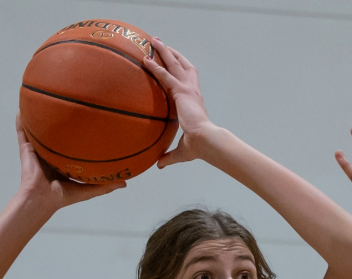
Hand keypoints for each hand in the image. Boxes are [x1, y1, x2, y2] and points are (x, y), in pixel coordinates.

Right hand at [13, 116, 125, 211]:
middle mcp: (49, 155)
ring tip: (41, 100)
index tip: (87, 124)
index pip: (71, 147)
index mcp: (62, 164)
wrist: (41, 199)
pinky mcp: (26, 150)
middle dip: (59, 123)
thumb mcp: (88, 189)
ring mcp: (37, 152)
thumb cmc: (62, 197)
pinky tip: (22, 109)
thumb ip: (105, 186)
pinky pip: (23, 133)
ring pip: (38, 131)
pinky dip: (21, 122)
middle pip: (55, 135)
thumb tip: (125, 183)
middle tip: (68, 105)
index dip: (78, 137)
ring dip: (38, 118)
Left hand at [144, 39, 217, 167]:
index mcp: (194, 101)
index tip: (171, 62)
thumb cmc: (198, 147)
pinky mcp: (182, 91)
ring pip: (175, 63)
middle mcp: (193, 91)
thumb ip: (169, 155)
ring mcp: (188, 89)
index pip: (187, 79)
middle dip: (171, 53)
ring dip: (164, 50)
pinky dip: (155, 66)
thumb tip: (160, 165)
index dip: (179, 69)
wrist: (206, 141)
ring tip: (154, 40)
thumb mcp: (182, 151)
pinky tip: (145, 60)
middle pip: (182, 65)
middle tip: (159, 43)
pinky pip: (165, 75)